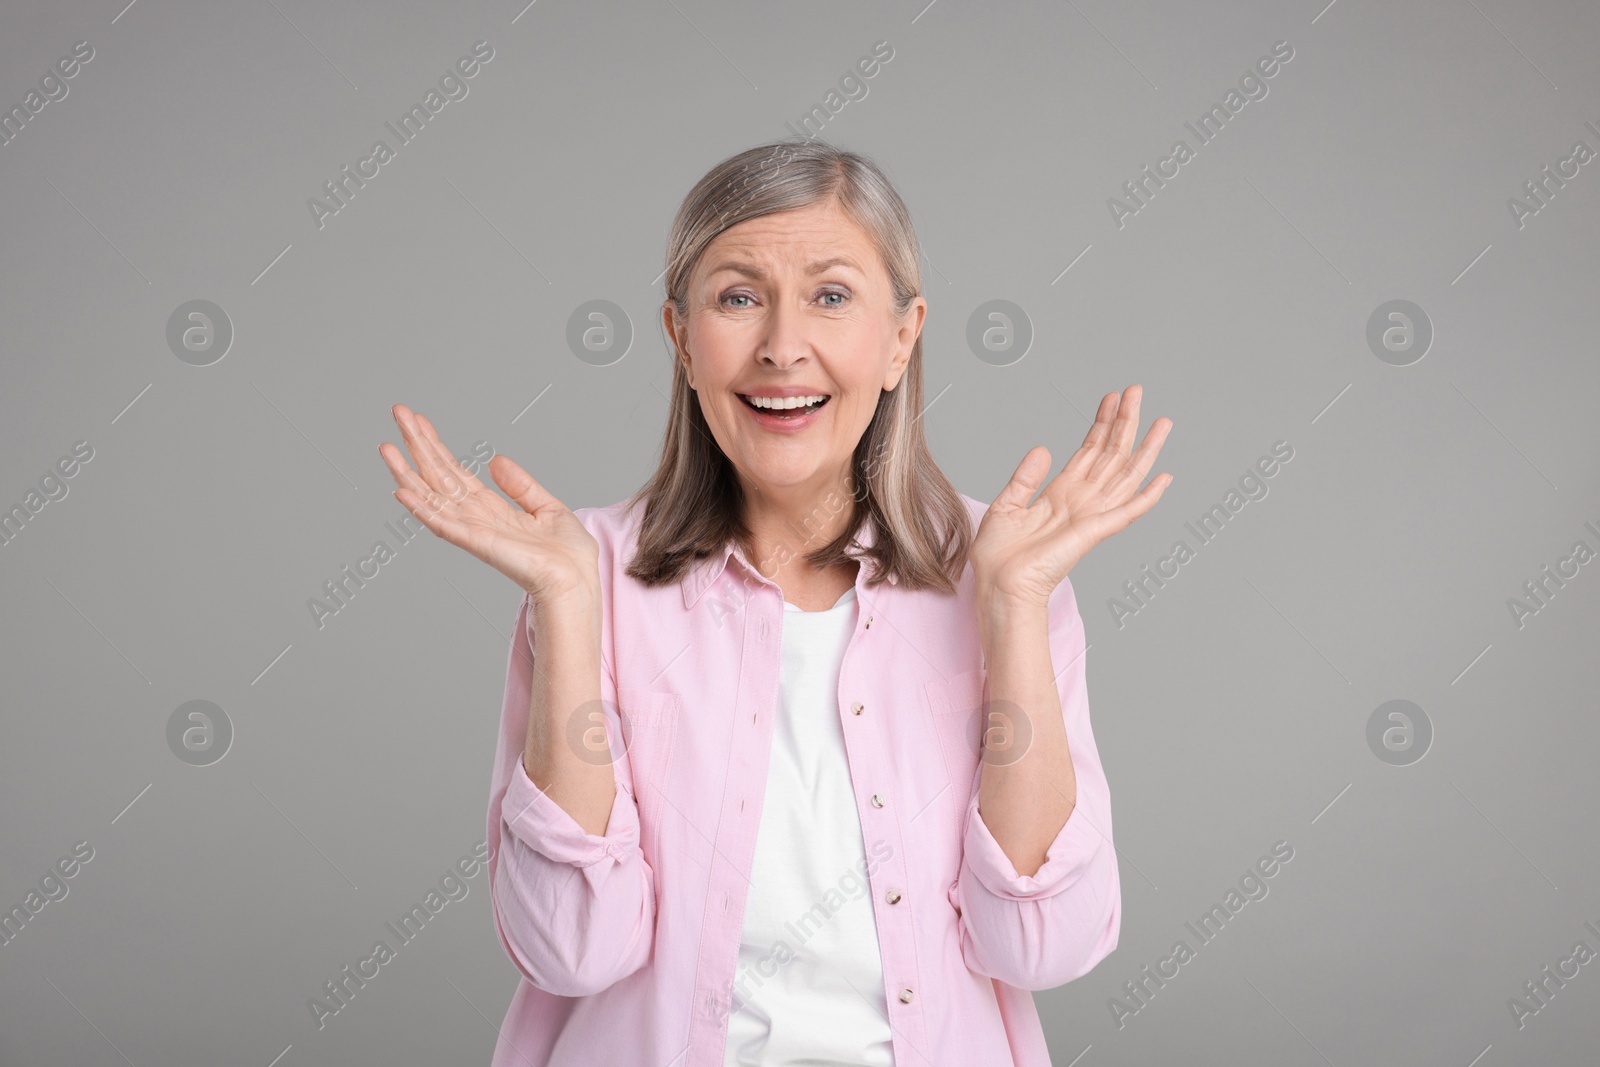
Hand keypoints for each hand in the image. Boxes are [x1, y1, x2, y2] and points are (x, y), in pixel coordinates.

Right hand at [379, 404, 598, 604]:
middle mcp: (476, 517)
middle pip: (438, 475)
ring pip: (431, 496)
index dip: (437, 445)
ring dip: (406, 472)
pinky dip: (421, 509)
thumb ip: (520, 485)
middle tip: (397, 413)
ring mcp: (473, 530)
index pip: (455, 471)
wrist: (578, 579)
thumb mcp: (548, 507)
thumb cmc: (568, 555)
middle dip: (417, 445)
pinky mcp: (478, 543)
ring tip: (386, 446)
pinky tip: (401, 491)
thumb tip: (495, 460)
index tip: (419, 420)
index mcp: (492, 508)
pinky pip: (443, 524)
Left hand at [971, 385, 1172, 608]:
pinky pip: (1127, 512)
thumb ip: (1026, 477)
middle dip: (1124, 422)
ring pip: (1126, 475)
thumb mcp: (1006, 505)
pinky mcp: (1094, 532)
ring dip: (1145, 449)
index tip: (1112, 397)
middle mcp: (1081, 502)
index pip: (1088, 451)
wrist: (999, 585)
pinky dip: (1148, 496)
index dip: (1101, 423)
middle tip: (1136, 390)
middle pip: (1111, 454)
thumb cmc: (999, 557)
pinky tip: (1164, 478)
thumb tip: (1044, 449)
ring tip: (1163, 422)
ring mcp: (1091, 516)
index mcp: (1060, 494)